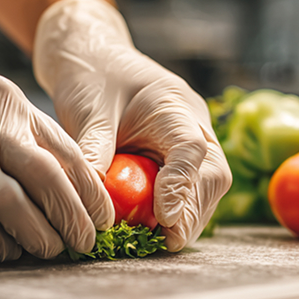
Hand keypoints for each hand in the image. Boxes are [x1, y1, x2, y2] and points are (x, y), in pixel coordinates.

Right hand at [0, 19, 112, 260]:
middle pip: (49, 180)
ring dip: (39, 236)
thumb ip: (22, 133)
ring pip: (15, 207)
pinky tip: (9, 251)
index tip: (105, 217)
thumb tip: (62, 184)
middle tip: (86, 243)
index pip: (67, 152)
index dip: (91, 190)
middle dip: (74, 218)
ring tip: (51, 250)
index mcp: (13, 105)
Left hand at [33, 0, 231, 250]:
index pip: (190, 150)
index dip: (181, 187)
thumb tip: (93, 198)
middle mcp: (194, 124)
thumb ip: (94, 152)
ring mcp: (194, 141)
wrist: (95, 55)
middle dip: (192, 212)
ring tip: (158, 241)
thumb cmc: (91, 76)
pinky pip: (190, 189)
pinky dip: (176, 211)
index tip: (165, 219)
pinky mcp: (181, 157)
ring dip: (187, 217)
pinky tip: (155, 228)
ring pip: (207, 187)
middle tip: (166, 243)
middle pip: (212, 175)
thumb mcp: (86, 111)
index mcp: (173, 105)